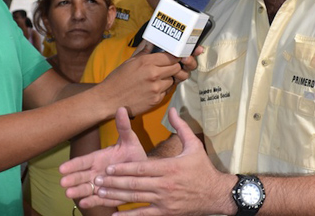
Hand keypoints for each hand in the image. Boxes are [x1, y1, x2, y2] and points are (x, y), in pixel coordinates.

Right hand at [60, 107, 147, 208]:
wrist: (144, 171)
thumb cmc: (133, 154)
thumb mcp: (130, 140)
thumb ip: (123, 127)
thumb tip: (122, 108)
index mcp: (99, 158)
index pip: (83, 161)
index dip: (73, 164)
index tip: (62, 168)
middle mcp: (97, 171)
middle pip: (82, 176)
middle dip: (73, 179)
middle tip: (63, 182)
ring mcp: (101, 184)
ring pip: (87, 188)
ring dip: (79, 191)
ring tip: (69, 194)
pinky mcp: (108, 195)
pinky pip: (99, 199)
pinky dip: (91, 201)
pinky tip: (84, 203)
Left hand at [92, 107, 230, 215]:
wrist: (217, 194)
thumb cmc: (203, 168)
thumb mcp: (194, 145)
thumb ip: (181, 127)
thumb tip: (172, 109)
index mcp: (169, 167)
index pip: (141, 168)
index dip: (123, 168)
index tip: (107, 167)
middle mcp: (165, 184)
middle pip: (134, 183)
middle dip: (113, 182)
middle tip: (97, 180)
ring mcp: (165, 200)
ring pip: (136, 198)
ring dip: (116, 196)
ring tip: (100, 193)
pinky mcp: (166, 212)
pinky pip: (144, 215)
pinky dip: (129, 215)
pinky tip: (115, 215)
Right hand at [98, 45, 181, 116]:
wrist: (109, 99)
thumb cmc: (117, 79)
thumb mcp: (129, 62)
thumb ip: (143, 51)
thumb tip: (151, 42)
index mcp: (146, 62)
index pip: (171, 57)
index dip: (173, 57)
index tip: (173, 58)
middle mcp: (153, 74)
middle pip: (176, 68)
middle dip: (174, 67)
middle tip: (167, 68)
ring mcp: (156, 88)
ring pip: (173, 81)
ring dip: (168, 80)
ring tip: (157, 80)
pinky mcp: (156, 100)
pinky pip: (167, 92)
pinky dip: (163, 90)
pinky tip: (153, 89)